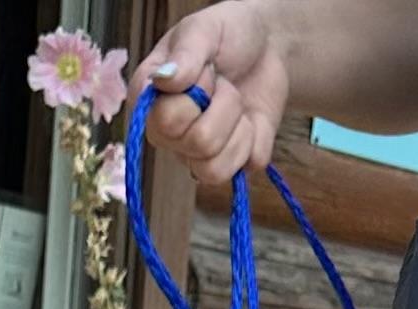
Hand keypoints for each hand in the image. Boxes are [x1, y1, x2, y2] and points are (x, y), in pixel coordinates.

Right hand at [129, 3, 290, 184]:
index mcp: (150, 106)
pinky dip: (259, 137)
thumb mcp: (203, 31)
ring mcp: (197, 158)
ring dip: (239, 125)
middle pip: (199, 144)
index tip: (206, 70)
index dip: (197, 93)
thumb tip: (163, 80)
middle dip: (225, 104)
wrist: (268, 43)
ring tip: (235, 102)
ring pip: (217, 169)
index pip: (167, 122)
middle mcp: (168, 139)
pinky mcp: (233, 166)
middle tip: (223, 84)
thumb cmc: (228, 34)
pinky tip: (250, 119)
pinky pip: (248, 167)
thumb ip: (184, 55)